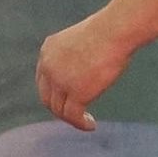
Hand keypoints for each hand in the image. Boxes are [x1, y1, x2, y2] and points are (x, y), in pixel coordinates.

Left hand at [36, 14, 132, 130]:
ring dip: (71, 118)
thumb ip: (77, 57)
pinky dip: (81, 124)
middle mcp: (48, 67)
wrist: (113, 31)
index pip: (43, 80)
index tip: (66, 100)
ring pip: (59, 109)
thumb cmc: (108, 31)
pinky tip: (91, 125)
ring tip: (85, 121)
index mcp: (48, 51)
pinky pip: (73, 116)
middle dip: (59, 108)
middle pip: (47, 97)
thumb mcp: (82, 41)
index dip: (53, 93)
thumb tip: (85, 72)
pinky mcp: (75, 93)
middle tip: (74, 114)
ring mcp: (60, 81)